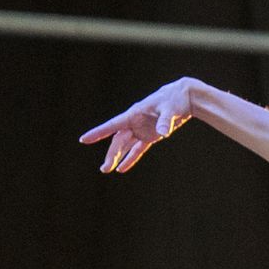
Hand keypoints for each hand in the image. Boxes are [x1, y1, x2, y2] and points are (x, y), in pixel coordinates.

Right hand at [81, 78, 200, 172]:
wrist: (184, 98)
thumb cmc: (175, 99)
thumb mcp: (171, 109)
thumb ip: (165, 121)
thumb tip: (163, 133)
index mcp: (134, 114)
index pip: (113, 125)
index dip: (98, 133)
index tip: (84, 139)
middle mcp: (134, 122)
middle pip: (119, 140)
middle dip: (112, 154)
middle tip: (105, 169)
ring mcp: (141, 130)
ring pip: (125, 146)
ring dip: (117, 157)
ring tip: (108, 170)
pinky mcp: (150, 136)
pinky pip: (138, 149)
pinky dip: (131, 158)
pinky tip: (122, 169)